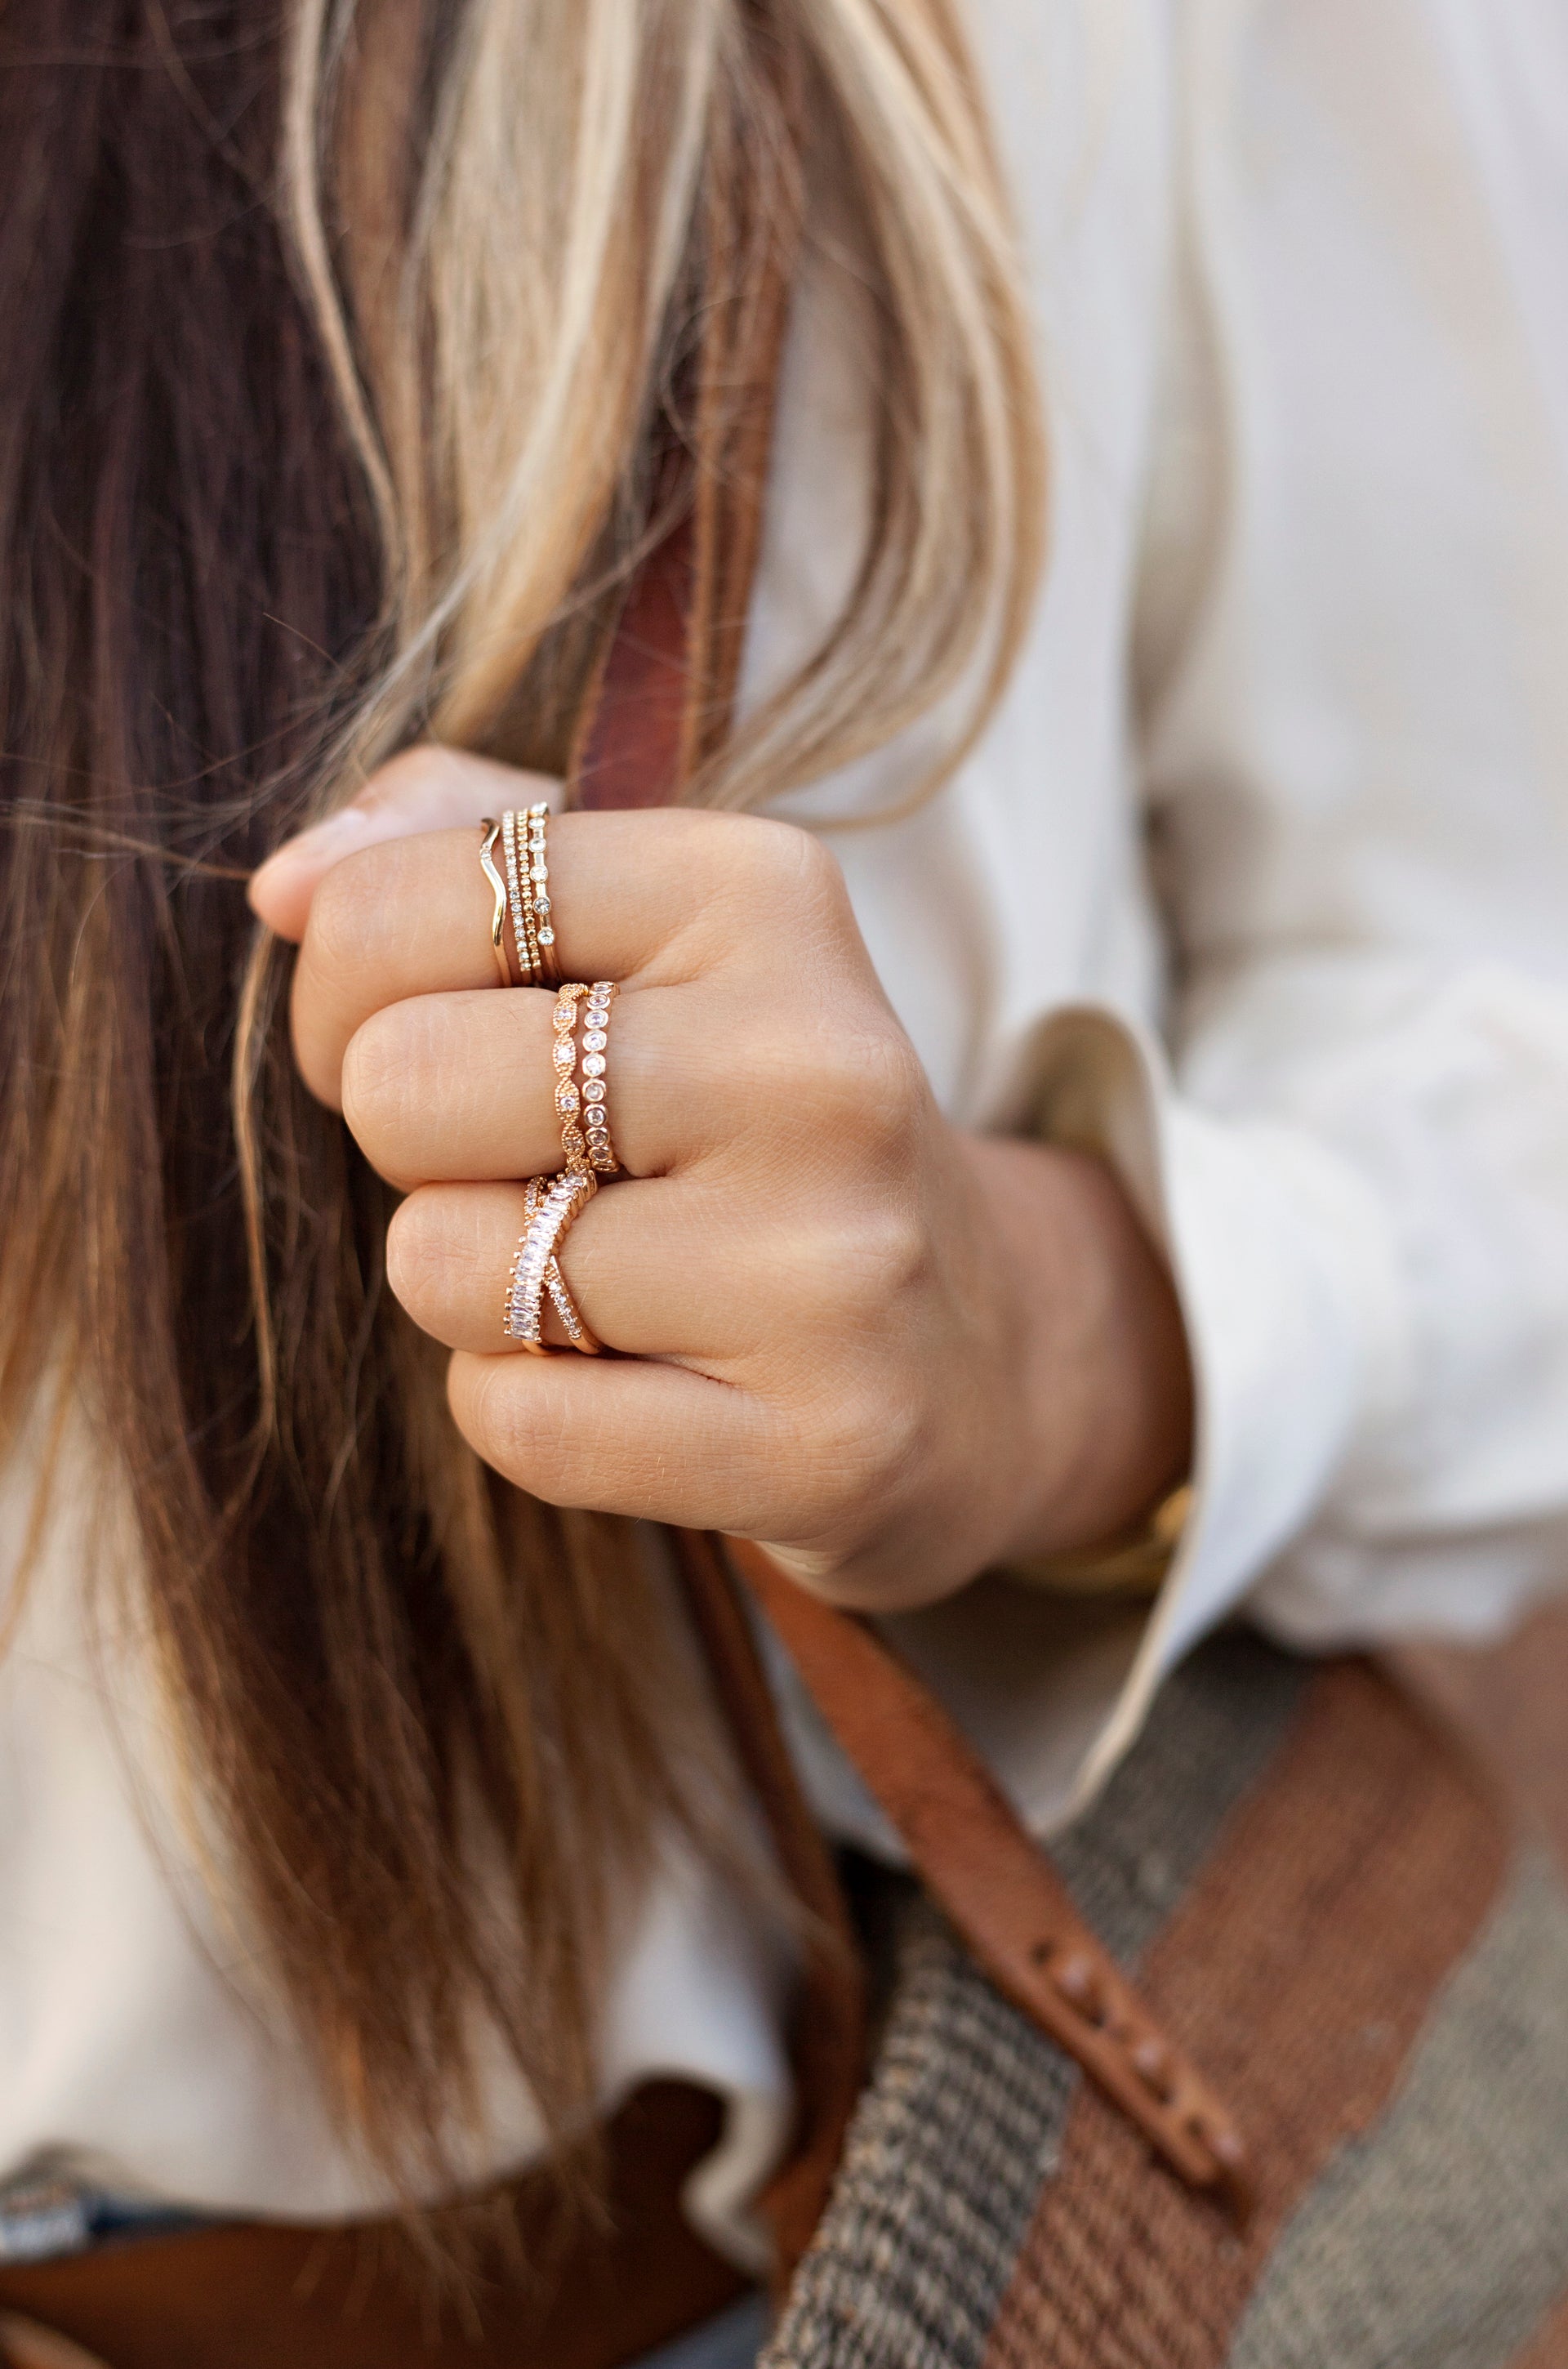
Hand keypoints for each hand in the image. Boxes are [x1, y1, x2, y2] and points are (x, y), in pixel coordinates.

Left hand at [251, 749, 1190, 1612]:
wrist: (978, 1346)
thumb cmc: (749, 1116)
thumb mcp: (646, 929)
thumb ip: (460, 843)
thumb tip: (286, 889)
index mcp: (764, 893)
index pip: (404, 901)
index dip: (351, 983)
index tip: (438, 1026)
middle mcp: (817, 1064)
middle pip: (406, 1083)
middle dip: (416, 1140)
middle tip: (526, 1162)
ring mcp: (834, 1265)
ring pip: (446, 1266)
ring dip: (474, 1283)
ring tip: (601, 1269)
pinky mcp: (822, 1443)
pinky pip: (513, 1421)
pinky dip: (527, 1407)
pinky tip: (641, 1378)